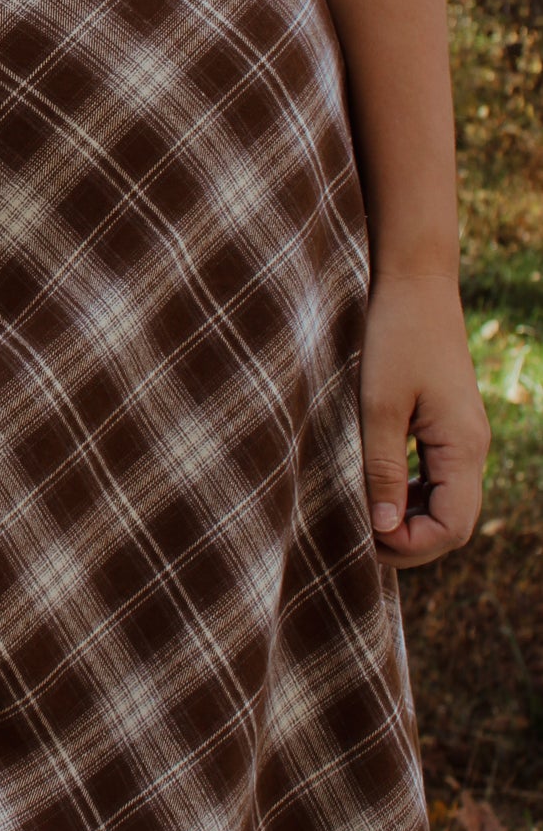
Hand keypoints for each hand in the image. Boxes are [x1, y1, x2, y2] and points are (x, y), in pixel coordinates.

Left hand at [358, 271, 489, 569]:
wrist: (415, 284)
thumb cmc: (394, 338)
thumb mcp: (378, 406)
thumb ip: (382, 470)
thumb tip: (383, 529)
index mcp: (463, 448)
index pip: (453, 528)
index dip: (411, 546)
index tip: (363, 537)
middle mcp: (473, 449)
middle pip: (454, 524)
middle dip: (409, 540)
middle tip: (357, 537)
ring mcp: (463, 438)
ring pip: (447, 504)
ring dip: (410, 520)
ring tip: (362, 517)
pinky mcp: (449, 426)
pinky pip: (438, 479)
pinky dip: (411, 495)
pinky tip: (377, 488)